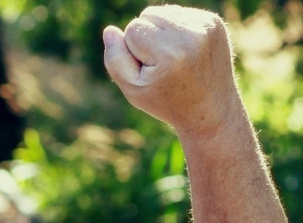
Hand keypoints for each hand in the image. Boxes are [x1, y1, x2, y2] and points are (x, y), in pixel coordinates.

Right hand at [103, 6, 238, 140]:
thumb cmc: (166, 101)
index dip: (133, 50)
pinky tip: (184, 50)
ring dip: (160, 31)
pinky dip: (176, 30)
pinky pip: (179, 14)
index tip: (149, 70)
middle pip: (148, 14)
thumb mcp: (132, 89)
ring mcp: (206, 26)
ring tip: (172, 57)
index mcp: (170, 54)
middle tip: (160, 64)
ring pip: (163, 12)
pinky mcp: (214, 22)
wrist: (210, 109)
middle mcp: (192, 35)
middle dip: (146, 36)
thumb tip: (110, 31)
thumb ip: (115, 59)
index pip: (133, 28)